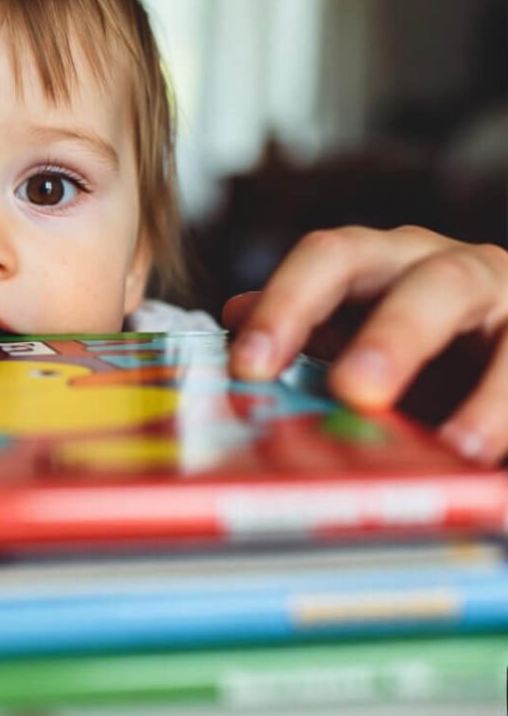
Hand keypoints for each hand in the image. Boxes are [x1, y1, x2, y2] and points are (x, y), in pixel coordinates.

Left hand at [223, 226, 507, 462]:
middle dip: (390, 338)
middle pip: (423, 284)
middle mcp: (448, 267)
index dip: (288, 305)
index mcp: (382, 263)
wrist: (503, 349)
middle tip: (357, 394)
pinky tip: (487, 456)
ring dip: (481, 390)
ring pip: (501, 327)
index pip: (328, 260)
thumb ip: (309, 328)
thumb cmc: (423, 343)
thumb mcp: (360, 331)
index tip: (249, 366)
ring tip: (455, 445)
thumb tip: (235, 316)